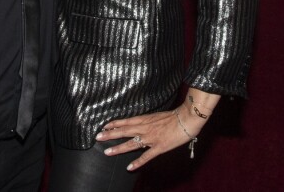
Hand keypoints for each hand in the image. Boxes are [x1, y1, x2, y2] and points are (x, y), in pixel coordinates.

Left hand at [96, 105, 211, 170]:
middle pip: (124, 131)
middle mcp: (144, 128)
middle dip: (110, 134)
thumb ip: (147, 121)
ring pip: (131, 144)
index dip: (114, 123)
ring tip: (107, 152)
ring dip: (118, 148)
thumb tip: (138, 124)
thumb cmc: (172, 117)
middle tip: (98, 137)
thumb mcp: (156, 116)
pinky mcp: (159, 147)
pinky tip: (129, 167)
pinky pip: (146, 156)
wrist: (185, 119)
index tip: (104, 125)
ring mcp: (151, 138)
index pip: (125, 121)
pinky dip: (138, 162)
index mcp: (144, 119)